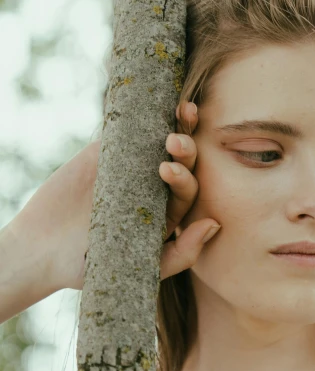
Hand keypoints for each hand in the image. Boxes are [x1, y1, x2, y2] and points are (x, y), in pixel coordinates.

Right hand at [11, 101, 219, 291]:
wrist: (43, 250)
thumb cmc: (92, 265)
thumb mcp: (142, 267)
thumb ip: (181, 253)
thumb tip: (215, 224)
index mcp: (167, 214)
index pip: (188, 191)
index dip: (186, 178)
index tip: (168, 170)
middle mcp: (155, 188)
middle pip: (183, 163)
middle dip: (185, 151)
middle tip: (174, 143)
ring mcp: (133, 166)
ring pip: (163, 141)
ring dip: (179, 125)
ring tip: (182, 113)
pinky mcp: (108, 150)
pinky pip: (129, 130)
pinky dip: (143, 115)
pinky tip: (153, 102)